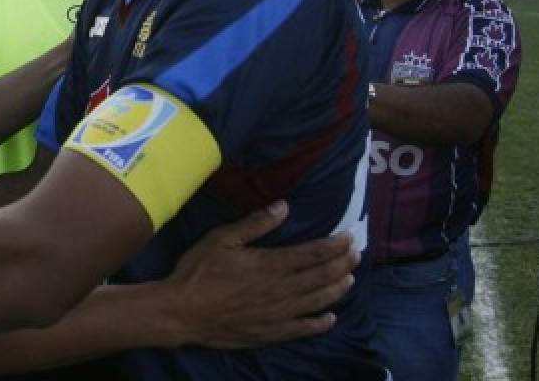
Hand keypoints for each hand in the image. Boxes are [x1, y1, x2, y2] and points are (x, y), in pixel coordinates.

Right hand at [163, 201, 358, 349]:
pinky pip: (302, 329)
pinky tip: (330, 319)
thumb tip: (284, 206)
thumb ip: (255, 224)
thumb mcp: (222, 239)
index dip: (333, 245)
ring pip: (316, 301)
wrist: (182, 312)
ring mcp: (277, 314)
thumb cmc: (198, 271)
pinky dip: (319, 323)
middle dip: (341, 264)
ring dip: (336, 290)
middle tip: (356, 255)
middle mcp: (280, 290)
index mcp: (269, 264)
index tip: (348, 237)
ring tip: (350, 279)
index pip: (311, 254)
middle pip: (319, 277)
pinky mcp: (269, 332)